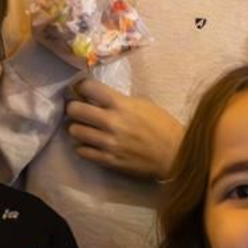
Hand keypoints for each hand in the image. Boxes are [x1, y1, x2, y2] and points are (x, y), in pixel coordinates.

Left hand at [65, 77, 184, 180]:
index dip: (82, 87)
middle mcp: (111, 122)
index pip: (88, 87)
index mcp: (121, 104)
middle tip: (78, 109)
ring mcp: (108, 143)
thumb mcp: (143, 104)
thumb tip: (97, 98)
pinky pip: (82, 151)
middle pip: (74, 109)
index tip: (83, 90)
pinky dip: (82, 146)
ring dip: (77, 127)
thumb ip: (119, 100)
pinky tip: (89, 144)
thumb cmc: (162, 126)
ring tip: (83, 128)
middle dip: (74, 107)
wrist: (174, 155)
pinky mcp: (108, 160)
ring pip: (74, 131)